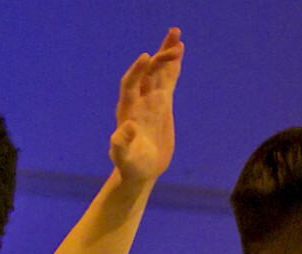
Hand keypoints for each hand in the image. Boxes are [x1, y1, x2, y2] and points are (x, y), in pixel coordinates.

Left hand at [110, 28, 180, 182]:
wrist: (141, 170)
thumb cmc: (130, 165)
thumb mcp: (123, 158)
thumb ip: (121, 145)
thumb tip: (127, 127)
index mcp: (127, 110)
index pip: (130, 84)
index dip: (136, 71)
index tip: (146, 57)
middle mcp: (138, 100)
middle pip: (147, 73)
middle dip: (159, 58)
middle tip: (175, 45)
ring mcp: (151, 100)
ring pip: (159, 72)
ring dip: (166, 54)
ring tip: (177, 34)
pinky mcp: (163, 104)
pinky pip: (168, 81)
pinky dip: (173, 67)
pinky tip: (179, 53)